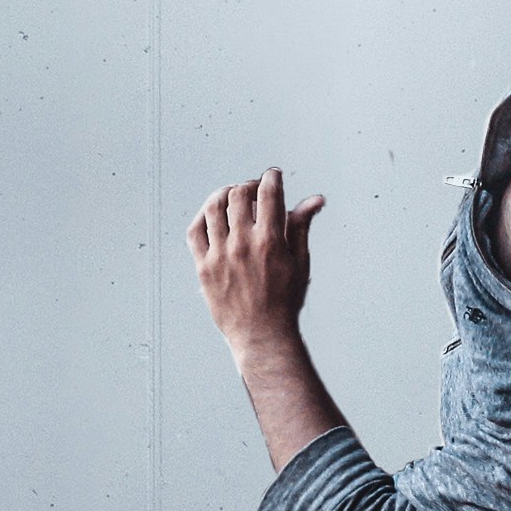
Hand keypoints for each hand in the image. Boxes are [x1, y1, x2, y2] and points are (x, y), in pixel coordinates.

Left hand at [191, 168, 326, 346]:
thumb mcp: (300, 261)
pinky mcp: (203, 267)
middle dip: (249, 185)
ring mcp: (219, 255)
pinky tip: (213, 216)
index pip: (268, 193)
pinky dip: (203, 216)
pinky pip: (195, 231)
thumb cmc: (285, 300)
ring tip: (232, 197)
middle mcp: (242, 244)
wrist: (261, 335)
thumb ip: (301, 225)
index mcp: (269, 241)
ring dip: (224, 194)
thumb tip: (315, 199)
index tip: (273, 175)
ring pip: (214, 207)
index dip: (271, 177)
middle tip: (255, 190)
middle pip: (238, 194)